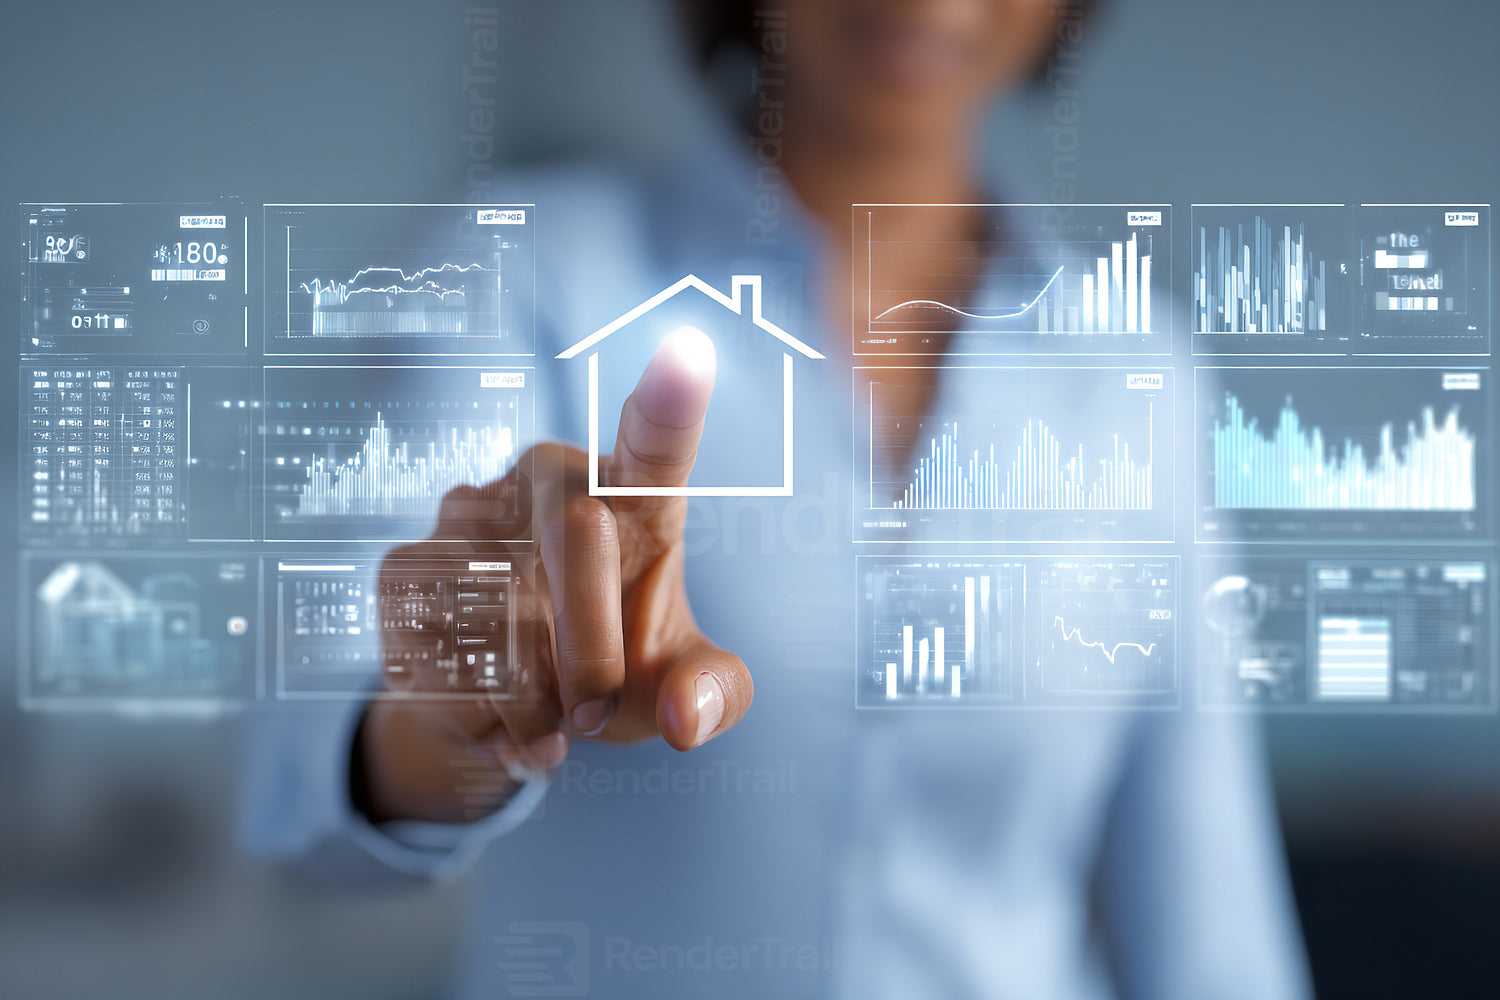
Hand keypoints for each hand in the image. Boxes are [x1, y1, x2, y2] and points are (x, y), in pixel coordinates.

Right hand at [354, 328, 752, 822]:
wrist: (506, 708)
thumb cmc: (616, 672)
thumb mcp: (679, 686)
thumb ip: (712, 695)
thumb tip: (689, 719)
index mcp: (635, 494)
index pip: (657, 440)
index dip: (672, 398)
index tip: (690, 350)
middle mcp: (551, 478)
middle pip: (579, 536)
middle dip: (593, 649)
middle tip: (595, 714)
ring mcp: (470, 511)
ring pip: (504, 605)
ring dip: (533, 695)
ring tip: (548, 716)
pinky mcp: (404, 564)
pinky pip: (439, 640)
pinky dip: (478, 709)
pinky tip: (495, 717)